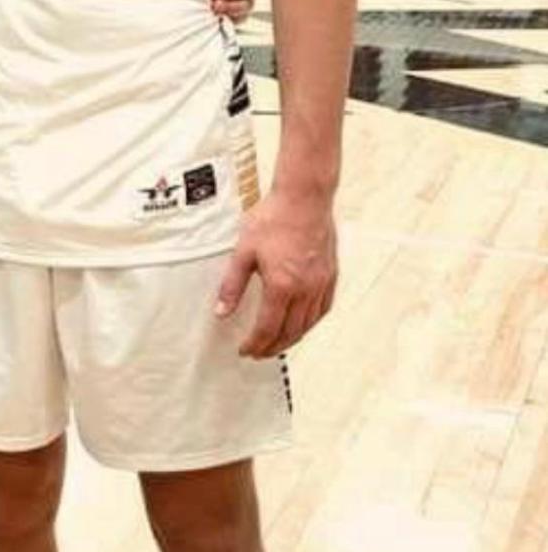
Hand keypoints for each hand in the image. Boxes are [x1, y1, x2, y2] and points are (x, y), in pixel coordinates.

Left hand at [214, 186, 336, 356]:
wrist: (304, 198)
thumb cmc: (273, 219)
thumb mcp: (243, 251)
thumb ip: (232, 285)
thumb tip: (221, 312)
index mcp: (281, 286)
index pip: (268, 328)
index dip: (255, 344)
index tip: (245, 351)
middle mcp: (305, 290)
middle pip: (289, 332)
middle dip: (272, 347)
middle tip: (258, 353)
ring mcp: (321, 284)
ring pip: (308, 325)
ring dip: (291, 339)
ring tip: (276, 344)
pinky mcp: (330, 276)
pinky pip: (322, 310)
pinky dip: (310, 323)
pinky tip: (301, 323)